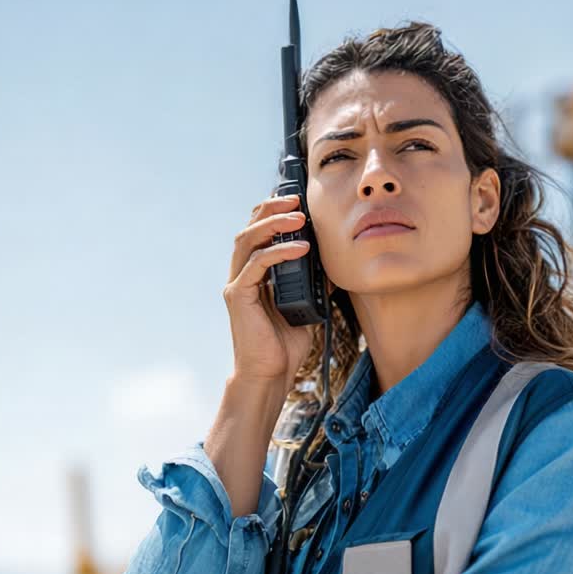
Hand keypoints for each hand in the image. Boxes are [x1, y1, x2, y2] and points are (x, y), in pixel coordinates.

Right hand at [225, 194, 317, 385]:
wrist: (272, 374)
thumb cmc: (286, 344)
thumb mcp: (307, 305)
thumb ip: (313, 283)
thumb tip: (334, 264)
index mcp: (256, 274)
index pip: (259, 233)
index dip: (274, 212)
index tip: (298, 201)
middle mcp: (243, 274)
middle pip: (248, 228)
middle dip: (270, 208)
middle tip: (295, 199)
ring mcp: (238, 284)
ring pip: (247, 240)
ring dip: (272, 223)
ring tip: (298, 217)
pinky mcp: (238, 296)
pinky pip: (257, 264)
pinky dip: (279, 251)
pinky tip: (301, 247)